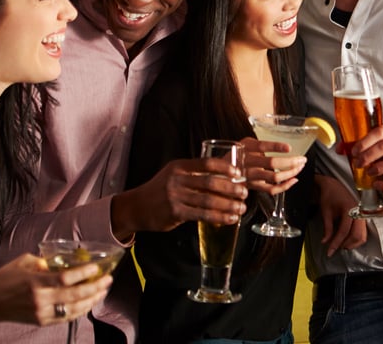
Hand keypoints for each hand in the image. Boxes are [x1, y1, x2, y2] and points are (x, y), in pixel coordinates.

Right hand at [0, 253, 111, 325]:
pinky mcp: (41, 321)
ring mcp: (41, 313)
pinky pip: (66, 317)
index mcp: (36, 282)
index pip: (66, 278)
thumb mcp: (24, 262)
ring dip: (92, 300)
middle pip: (75, 294)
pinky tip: (89, 302)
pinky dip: (80, 310)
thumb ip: (45, 261)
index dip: (84, 273)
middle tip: (108, 279)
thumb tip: (63, 261)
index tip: (97, 267)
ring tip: (103, 291)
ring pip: (74, 308)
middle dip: (95, 287)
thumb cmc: (4, 280)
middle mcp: (40, 300)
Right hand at [112, 157, 247, 238]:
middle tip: (244, 193)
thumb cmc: (161, 189)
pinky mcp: (175, 213)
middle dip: (231, 188)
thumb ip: (194, 173)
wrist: (137, 206)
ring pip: (208, 201)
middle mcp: (177, 179)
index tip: (239, 173)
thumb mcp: (174, 174)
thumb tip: (224, 176)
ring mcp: (175, 197)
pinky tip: (230, 219)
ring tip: (241, 208)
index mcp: (179, 166)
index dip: (225, 168)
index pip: (206, 163)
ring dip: (228, 205)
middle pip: (210, 183)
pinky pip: (202, 215)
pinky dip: (219, 217)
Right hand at [242, 137, 306, 195]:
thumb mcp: (246, 143)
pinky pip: (272, 189)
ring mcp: (251, 176)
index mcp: (246, 147)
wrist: (223, 170)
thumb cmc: (239, 155)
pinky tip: (293, 179)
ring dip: (291, 172)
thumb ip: (261, 144)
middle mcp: (248, 162)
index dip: (277, 147)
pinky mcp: (254, 186)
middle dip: (291, 161)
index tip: (289, 147)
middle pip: (272, 163)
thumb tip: (286, 147)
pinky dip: (286, 186)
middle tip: (302, 159)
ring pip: (275, 177)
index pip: (262, 146)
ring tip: (300, 167)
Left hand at [315, 174, 367, 255]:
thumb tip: (326, 242)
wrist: (332, 185)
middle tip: (335, 248)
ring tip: (341, 245)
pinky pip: (362, 231)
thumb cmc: (329, 195)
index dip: (336, 243)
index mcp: (349, 209)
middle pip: (357, 235)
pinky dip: (355, 238)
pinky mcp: (361, 216)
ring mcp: (362, 214)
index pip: (344, 231)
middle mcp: (358, 211)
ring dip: (352, 243)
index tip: (330, 251)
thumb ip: (327, 228)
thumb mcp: (325, 212)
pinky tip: (347, 239)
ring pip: (362, 235)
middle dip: (346, 244)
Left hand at [349, 123, 382, 193]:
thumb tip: (340, 148)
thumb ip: (361, 142)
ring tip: (368, 171)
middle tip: (358, 163)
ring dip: (379, 168)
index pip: (380, 132)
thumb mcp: (381, 140)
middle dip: (368, 155)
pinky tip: (377, 184)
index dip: (365, 142)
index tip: (354, 151)